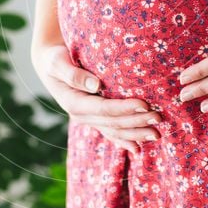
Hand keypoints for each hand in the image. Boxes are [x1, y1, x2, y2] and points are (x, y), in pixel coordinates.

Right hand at [31, 42, 161, 152]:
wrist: (49, 64)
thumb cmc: (55, 58)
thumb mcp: (58, 62)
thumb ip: (73, 74)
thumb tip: (95, 85)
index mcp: (74, 103)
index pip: (104, 109)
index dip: (125, 108)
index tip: (145, 104)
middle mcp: (81, 115)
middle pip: (113, 123)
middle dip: (136, 122)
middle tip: (158, 118)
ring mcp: (88, 119)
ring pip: (114, 131)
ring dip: (136, 134)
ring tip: (156, 133)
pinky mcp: (94, 118)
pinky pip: (110, 132)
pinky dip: (124, 141)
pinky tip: (138, 148)